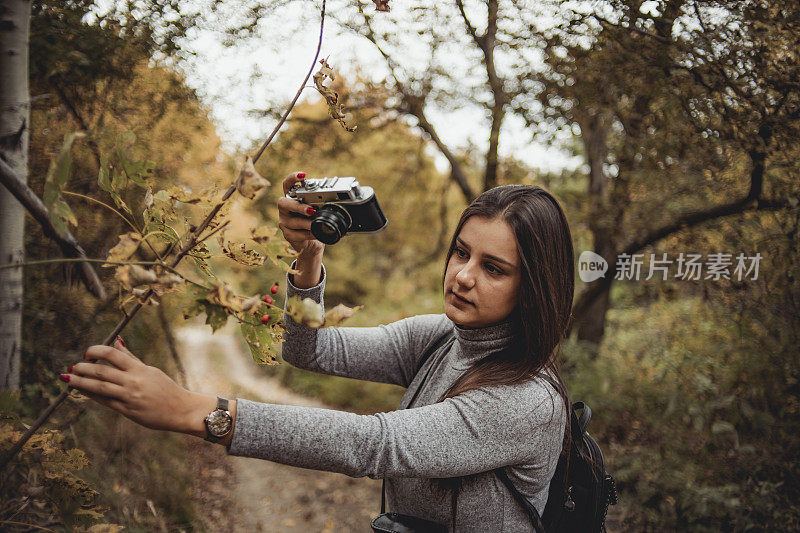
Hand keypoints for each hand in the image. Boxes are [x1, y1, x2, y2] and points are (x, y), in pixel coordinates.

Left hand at [63, 337, 213, 436]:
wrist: (181, 410)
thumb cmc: (166, 389)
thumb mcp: (150, 371)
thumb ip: (131, 358)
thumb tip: (117, 341)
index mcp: (139, 369)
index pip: (113, 354)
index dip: (96, 351)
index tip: (87, 353)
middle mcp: (133, 381)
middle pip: (102, 371)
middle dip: (83, 368)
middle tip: (72, 366)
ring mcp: (129, 396)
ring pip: (99, 387)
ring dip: (80, 382)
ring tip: (67, 377)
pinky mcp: (128, 410)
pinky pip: (105, 401)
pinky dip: (91, 395)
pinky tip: (81, 391)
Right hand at [278, 171, 324, 257]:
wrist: (311, 243)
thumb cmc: (314, 223)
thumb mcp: (319, 211)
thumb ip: (322, 203)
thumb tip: (339, 198)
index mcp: (292, 199)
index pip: (287, 185)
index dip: (292, 178)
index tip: (303, 175)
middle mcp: (285, 209)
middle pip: (283, 203)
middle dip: (298, 206)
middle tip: (311, 210)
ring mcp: (284, 222)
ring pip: (292, 221)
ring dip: (307, 223)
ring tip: (317, 224)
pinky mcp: (288, 235)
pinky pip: (297, 234)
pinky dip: (309, 234)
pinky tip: (316, 233)